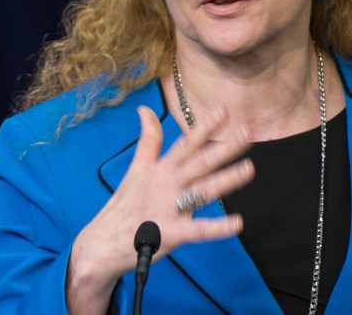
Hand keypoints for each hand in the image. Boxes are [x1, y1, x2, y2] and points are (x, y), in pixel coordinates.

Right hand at [67, 105, 253, 312]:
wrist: (103, 244)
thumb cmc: (126, 204)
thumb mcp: (137, 168)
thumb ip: (148, 139)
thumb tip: (145, 109)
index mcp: (161, 169)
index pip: (186, 143)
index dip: (204, 126)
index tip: (223, 110)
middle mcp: (168, 184)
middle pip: (200, 162)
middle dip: (224, 147)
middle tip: (246, 133)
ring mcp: (170, 208)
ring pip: (203, 191)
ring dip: (226, 180)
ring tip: (248, 169)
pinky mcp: (172, 234)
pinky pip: (198, 230)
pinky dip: (218, 228)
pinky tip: (237, 223)